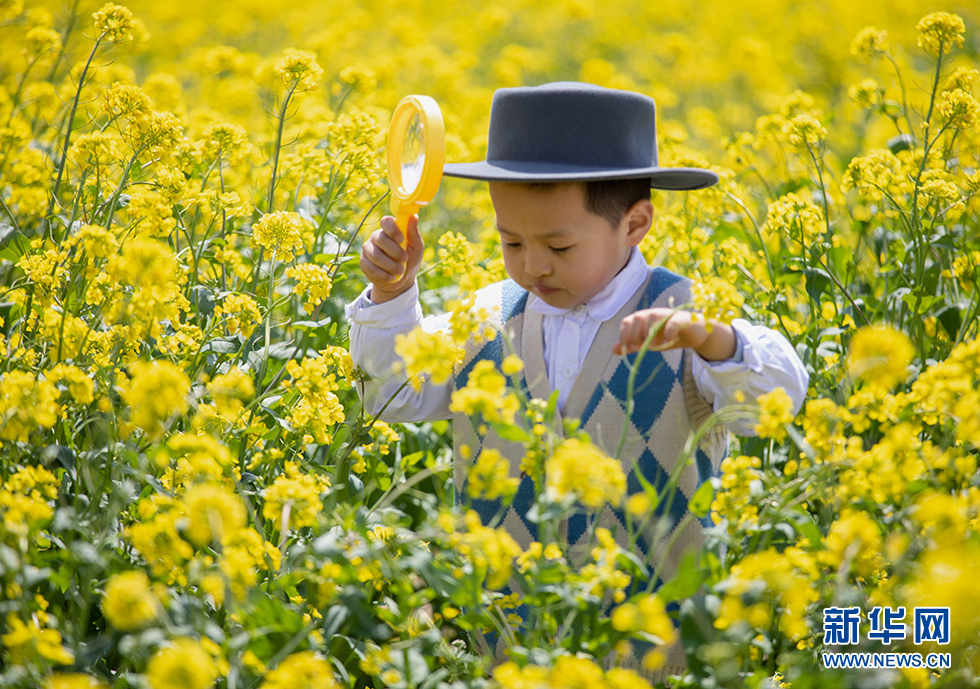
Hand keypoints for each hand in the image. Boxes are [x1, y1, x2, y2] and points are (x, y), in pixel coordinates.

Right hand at [359, 214, 423, 302]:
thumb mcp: (416, 247)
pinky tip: (392, 277)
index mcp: (389, 230)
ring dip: (390, 265)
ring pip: (375, 255)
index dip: (392, 229)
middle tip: (405, 259)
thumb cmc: (410, 259)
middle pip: (380, 238)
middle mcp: (376, 237)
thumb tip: (414, 216)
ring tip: (400, 271)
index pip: (386, 221)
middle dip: (394, 251)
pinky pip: (370, 267)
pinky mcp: (364, 263)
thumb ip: (413, 233)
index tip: (401, 239)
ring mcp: (368, 249)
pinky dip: (383, 274)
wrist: (402, 280)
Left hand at [613, 308, 736, 360]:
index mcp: (643, 318)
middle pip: (637, 317)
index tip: (627, 349)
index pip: (627, 321)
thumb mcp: (648, 343)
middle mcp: (654, 313)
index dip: (624, 335)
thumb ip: (633, 345)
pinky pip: (672, 322)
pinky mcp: (682, 319)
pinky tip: (666, 342)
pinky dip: (667, 332)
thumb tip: (614, 349)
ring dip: (650, 334)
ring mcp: (668, 314)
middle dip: (635, 334)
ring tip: (654, 347)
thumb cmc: (668, 337)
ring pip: (653, 317)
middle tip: (640, 348)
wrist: (694, 335)